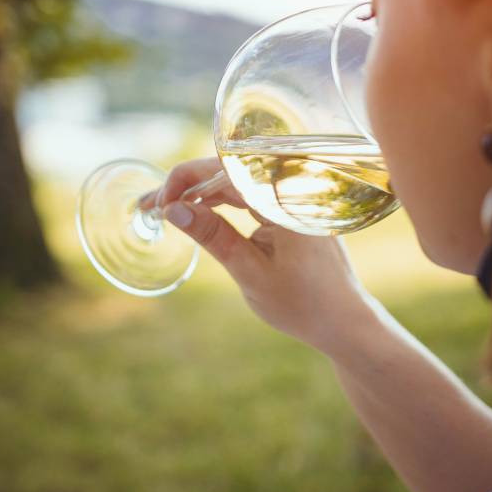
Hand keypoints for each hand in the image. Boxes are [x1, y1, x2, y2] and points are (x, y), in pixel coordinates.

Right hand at [141, 157, 378, 357]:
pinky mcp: (288, 208)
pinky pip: (248, 194)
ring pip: (235, 182)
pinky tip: (193, 211)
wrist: (344, 321)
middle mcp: (292, 188)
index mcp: (287, 198)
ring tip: (161, 209)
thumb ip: (214, 237)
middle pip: (228, 171)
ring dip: (198, 193)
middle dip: (185, 186)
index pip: (226, 169)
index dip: (186, 179)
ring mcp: (291, 197)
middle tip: (147, 206)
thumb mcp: (250, 272)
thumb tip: (173, 209)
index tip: (159, 203)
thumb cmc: (304, 303)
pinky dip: (219, 203)